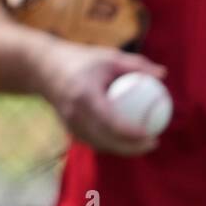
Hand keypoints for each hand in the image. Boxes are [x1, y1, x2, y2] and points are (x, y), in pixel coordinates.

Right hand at [37, 40, 166, 155]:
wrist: (42, 68)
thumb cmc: (80, 59)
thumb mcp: (108, 56)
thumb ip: (136, 65)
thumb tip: (163, 74)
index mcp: (84, 96)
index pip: (112, 122)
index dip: (133, 133)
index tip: (153, 134)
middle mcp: (74, 113)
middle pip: (107, 140)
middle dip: (132, 148)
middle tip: (154, 142)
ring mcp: (69, 123)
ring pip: (99, 145)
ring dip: (122, 149)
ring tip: (144, 144)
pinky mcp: (67, 128)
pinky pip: (92, 141)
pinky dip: (109, 143)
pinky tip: (126, 140)